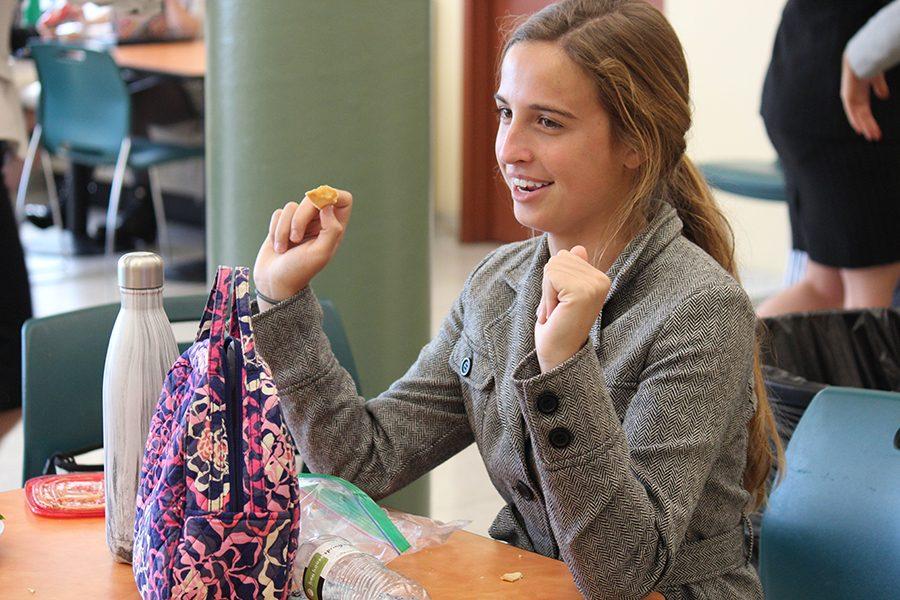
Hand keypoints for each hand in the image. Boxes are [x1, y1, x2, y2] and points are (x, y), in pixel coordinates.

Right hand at [253, 189, 351, 303]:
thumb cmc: (299, 270)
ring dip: (284, 229)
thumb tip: (327, 205)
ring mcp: (301, 222)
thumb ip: (331, 229)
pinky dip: (275, 229)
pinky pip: (279, 213)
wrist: (274, 282)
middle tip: (296, 239)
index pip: (344, 199)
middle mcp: (320, 222)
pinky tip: (277, 246)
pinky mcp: (283, 223)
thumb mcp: (321, 253)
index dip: (332, 195)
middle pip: (313, 198)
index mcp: (335, 229)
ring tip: (284, 249)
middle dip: (300, 218)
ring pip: (292, 206)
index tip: (320, 205)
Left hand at [535, 246, 609, 372]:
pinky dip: (546, 296)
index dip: (553, 280)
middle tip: (557, 309)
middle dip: (549, 284)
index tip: (561, 304)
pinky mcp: (582, 292)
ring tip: (557, 312)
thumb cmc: (557, 324)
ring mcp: (594, 285)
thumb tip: (579, 248)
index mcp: (600, 278)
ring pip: (553, 267)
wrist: (558, 354)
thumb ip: (570, 271)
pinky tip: (555, 314)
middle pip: (558, 259)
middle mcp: (602, 279)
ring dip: (547, 292)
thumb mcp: (562, 292)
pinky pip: (551, 276)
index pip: (565, 256)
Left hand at [840, 53, 889, 141]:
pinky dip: (856, 121)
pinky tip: (860, 129)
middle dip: (869, 127)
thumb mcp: (876, 79)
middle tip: (875, 138)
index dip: (868, 121)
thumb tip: (884, 97)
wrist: (859, 59)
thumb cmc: (868, 66)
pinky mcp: (848, 97)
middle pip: (862, 117)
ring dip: (865, 126)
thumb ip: (879, 87)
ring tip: (872, 137)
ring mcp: (850, 99)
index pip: (864, 112)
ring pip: (858, 117)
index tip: (873, 130)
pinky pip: (852, 112)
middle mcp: (854, 99)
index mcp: (860, 95)